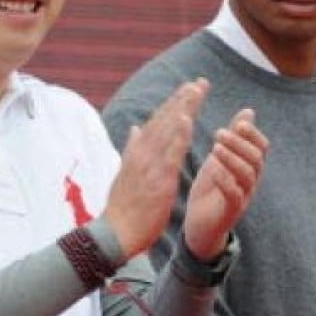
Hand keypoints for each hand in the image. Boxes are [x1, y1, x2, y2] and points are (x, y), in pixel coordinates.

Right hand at [103, 78, 208, 257]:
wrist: (116, 233)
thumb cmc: (123, 207)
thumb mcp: (124, 173)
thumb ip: (131, 149)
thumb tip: (134, 128)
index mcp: (136, 152)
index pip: (158, 122)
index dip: (174, 104)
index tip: (188, 89)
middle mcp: (142, 153)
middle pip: (165, 120)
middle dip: (183, 100)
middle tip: (200, 82)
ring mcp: (149, 165)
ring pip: (168, 130)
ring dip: (183, 108)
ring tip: (196, 91)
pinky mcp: (158, 179)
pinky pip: (170, 153)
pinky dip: (178, 134)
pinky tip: (187, 119)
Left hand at [183, 109, 268, 260]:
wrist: (199, 227)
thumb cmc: (210, 190)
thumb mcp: (220, 159)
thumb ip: (234, 138)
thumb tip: (248, 111)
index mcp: (249, 168)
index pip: (262, 148)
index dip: (253, 134)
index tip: (239, 123)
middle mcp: (250, 183)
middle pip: (256, 159)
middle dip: (239, 143)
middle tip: (219, 133)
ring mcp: (242, 198)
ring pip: (247, 175)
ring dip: (232, 158)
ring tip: (215, 147)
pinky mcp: (230, 212)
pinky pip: (234, 195)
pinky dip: (225, 180)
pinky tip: (213, 170)